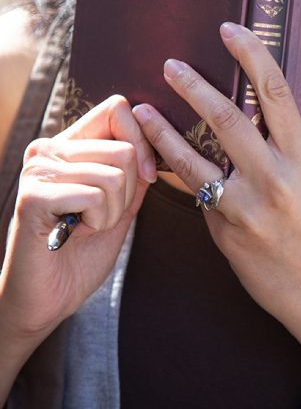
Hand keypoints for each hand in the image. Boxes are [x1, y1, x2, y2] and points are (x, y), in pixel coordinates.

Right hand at [0, 96, 156, 346]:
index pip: (117, 108)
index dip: (144, 141)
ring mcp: (37, 170)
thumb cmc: (83, 251)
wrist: (47, 300)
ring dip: (112, 212)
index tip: (147, 178)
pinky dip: (98, 222)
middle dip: (128, 192)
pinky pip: (96, 196)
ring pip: (115, 174)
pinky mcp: (33, 196)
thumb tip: (159, 132)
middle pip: (125, 148)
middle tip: (98, 217)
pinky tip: (73, 234)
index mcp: (69, 143)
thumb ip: (136, 168)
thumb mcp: (121, 202)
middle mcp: (48, 148)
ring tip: (84, 226)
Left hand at [133, 22, 300, 341]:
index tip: (230, 28)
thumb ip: (280, 150)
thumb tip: (248, 116)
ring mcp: (249, 208)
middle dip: (194, 87)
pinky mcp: (226, 233)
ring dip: (164, 130)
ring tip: (141, 110)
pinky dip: (181, 176)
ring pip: (195, 159)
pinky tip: (162, 161)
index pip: (276, 92)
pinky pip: (197, 196)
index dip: (252, 54)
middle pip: (228, 117)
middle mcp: (277, 177)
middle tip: (169, 64)